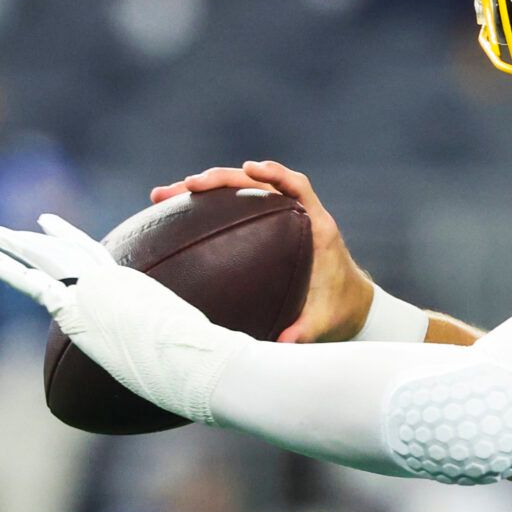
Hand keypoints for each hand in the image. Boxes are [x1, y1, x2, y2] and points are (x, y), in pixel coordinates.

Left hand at [0, 214, 238, 422]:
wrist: (186, 353)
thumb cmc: (192, 359)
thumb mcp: (177, 343)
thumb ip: (163, 344)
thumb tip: (175, 365)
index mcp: (131, 285)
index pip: (94, 256)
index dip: (71, 241)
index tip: (52, 228)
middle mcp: (110, 280)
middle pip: (65, 252)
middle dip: (37, 241)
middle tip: (12, 231)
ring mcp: (93, 289)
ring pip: (44, 258)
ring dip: (14, 245)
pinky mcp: (75, 306)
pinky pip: (31, 281)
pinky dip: (5, 267)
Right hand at [149, 160, 373, 342]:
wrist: (348, 303)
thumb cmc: (338, 308)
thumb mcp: (324, 322)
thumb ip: (306, 331)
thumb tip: (283, 343)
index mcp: (317, 227)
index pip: (297, 186)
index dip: (275, 173)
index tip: (250, 168)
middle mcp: (295, 215)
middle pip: (256, 183)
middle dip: (221, 179)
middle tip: (187, 185)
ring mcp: (277, 219)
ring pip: (238, 192)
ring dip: (202, 189)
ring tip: (163, 195)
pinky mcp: (263, 228)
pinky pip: (233, 209)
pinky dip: (205, 207)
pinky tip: (174, 214)